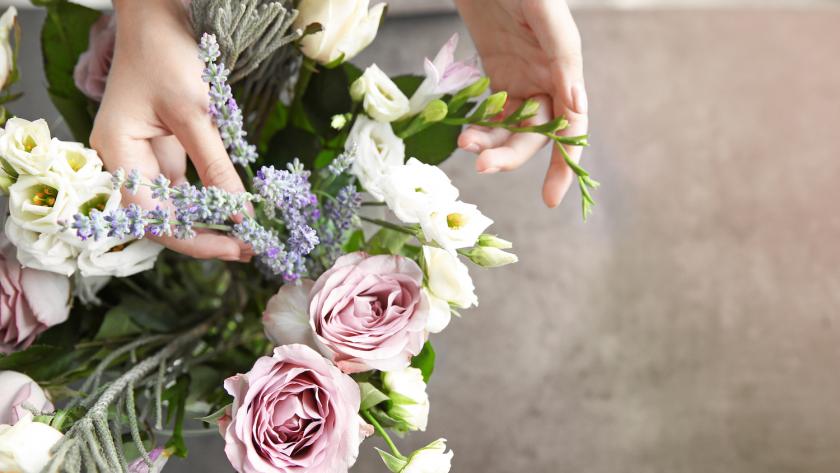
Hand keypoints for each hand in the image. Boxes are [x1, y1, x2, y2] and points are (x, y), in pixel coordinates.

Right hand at [91, 0, 248, 260]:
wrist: (160, 16)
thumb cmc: (168, 55)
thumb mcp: (195, 114)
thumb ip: (216, 167)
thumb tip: (242, 214)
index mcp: (119, 154)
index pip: (153, 218)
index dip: (195, 240)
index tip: (237, 247)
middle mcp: (127, 161)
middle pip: (163, 218)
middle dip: (206, 236)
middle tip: (250, 247)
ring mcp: (145, 156)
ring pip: (177, 205)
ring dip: (212, 221)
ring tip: (250, 234)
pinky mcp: (165, 148)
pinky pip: (187, 186)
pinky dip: (212, 198)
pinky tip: (238, 208)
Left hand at [454, 0, 587, 207]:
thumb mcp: (544, 15)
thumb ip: (563, 59)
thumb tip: (577, 106)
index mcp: (566, 69)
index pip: (572, 126)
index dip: (564, 163)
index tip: (551, 198)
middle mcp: (547, 80)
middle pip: (536, 133)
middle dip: (512, 154)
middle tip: (483, 166)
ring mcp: (520, 79)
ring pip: (511, 128)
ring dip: (491, 143)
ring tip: (466, 145)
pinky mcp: (496, 74)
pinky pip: (491, 113)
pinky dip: (479, 127)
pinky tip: (465, 133)